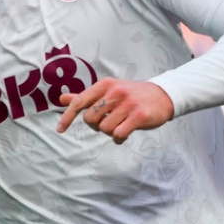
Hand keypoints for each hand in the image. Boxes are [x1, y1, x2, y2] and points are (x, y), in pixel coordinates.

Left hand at [56, 78, 174, 143]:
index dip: (67, 116)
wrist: (163, 95)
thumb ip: (86, 97)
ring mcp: (128, 104)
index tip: (60, 129)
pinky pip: (118, 134)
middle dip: (96, 125)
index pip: (80, 101)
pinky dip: (119, 138)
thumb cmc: (132, 95)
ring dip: (110, 132)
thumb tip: (61, 99)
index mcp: (106, 84)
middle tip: (109, 121)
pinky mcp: (139, 116)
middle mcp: (116, 92)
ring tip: (120, 125)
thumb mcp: (109, 91)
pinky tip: (124, 134)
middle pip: (90, 119)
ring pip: (104, 128)